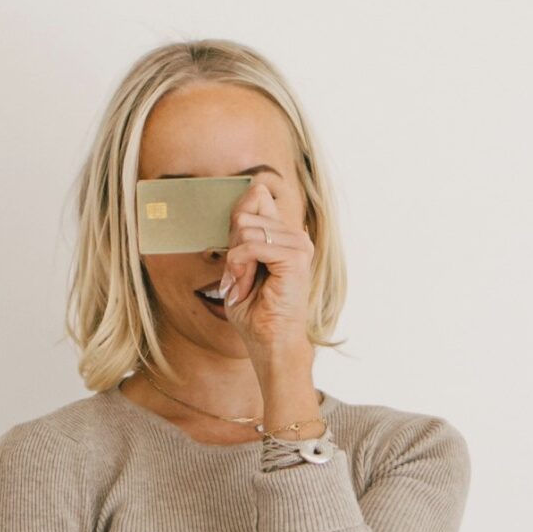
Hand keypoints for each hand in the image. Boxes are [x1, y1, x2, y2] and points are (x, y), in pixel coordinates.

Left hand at [219, 176, 314, 355]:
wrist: (270, 342)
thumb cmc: (256, 310)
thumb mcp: (241, 261)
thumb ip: (244, 230)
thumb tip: (256, 189)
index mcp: (285, 235)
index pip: (257, 198)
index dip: (236, 223)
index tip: (237, 257)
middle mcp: (296, 236)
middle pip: (244, 217)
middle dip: (233, 250)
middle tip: (242, 280)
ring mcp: (299, 244)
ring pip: (245, 231)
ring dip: (236, 263)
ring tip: (247, 286)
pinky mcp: (296, 257)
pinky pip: (251, 247)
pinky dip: (240, 268)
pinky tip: (247, 287)